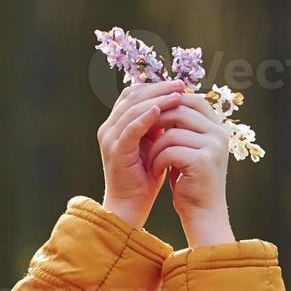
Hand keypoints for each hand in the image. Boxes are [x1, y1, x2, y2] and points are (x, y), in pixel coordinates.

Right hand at [98, 81, 187, 228]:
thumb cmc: (143, 178)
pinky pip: (130, 129)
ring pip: (132, 109)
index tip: (178, 85)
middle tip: (180, 85)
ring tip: (177, 95)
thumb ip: (156, 127)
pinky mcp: (116, 150)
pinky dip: (145, 118)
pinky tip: (160, 111)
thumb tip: (173, 106)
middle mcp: (109, 128)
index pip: (134, 95)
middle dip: (158, 89)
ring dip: (156, 100)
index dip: (155, 87)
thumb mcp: (152, 146)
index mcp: (117, 125)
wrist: (130, 205)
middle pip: (132, 97)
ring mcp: (110, 139)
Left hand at [150, 95, 234, 246]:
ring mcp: (214, 146)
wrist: (202, 213)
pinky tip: (156, 171)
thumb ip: (182, 127)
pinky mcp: (203, 161)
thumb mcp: (188, 149)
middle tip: (143, 134)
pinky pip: (170, 150)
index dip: (169, 102)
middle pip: (180, 110)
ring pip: (172, 132)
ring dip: (155, 147)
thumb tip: (160, 102)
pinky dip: (157, 160)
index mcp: (218, 127)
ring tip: (151, 161)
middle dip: (156, 121)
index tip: (150, 114)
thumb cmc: (191, 181)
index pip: (193, 100)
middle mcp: (220, 133)